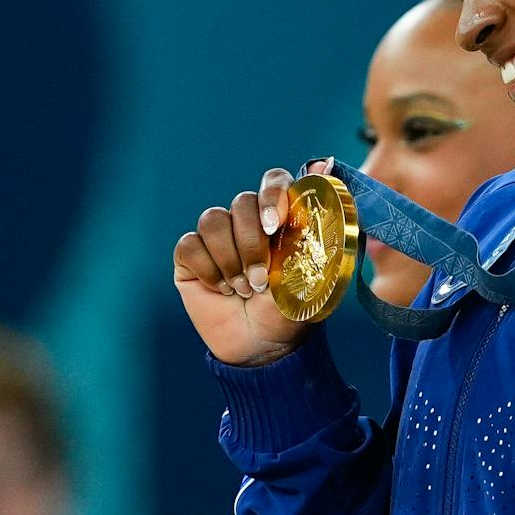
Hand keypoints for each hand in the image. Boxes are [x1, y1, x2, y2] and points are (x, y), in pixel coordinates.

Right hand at [173, 162, 328, 366]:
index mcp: (279, 219)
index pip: (273, 181)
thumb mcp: (314, 274)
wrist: (262, 347)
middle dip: (252, 243)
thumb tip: (325, 167)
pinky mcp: (190, 257)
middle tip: (261, 280)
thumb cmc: (291, 310)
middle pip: (242, 202)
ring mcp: (217, 238)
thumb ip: (318, 227)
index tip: (275, 225)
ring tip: (244, 289)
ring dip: (230, 259)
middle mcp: (247, 221)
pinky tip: (222, 290)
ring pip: (213, 220)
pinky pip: (189, 245)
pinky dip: (207, 269)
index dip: (273, 195)